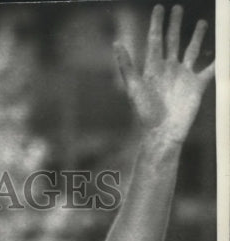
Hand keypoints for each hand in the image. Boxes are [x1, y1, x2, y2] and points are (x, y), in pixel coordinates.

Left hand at [114, 5, 213, 145]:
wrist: (162, 132)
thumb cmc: (145, 113)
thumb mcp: (133, 87)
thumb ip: (126, 65)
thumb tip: (116, 42)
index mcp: (153, 68)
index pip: (155, 39)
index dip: (157, 23)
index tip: (159, 7)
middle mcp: (168, 69)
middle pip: (173, 41)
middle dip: (174, 25)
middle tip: (177, 8)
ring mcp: (183, 76)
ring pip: (191, 50)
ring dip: (196, 37)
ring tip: (201, 23)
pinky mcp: (197, 85)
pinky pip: (211, 69)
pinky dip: (218, 60)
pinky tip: (224, 51)